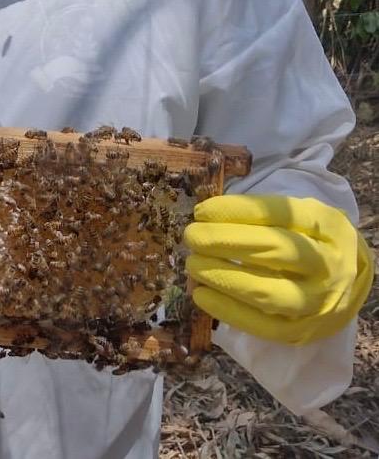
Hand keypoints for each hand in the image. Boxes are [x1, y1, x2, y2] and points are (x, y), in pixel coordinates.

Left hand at [184, 194, 374, 344]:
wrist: (350, 279)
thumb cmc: (311, 239)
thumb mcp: (298, 214)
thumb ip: (260, 213)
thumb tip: (207, 216)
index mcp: (326, 226)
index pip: (281, 214)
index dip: (237, 211)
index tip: (202, 211)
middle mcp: (328, 264)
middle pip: (275, 251)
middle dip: (225, 242)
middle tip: (192, 236)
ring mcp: (319, 302)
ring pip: (268, 293)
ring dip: (223, 278)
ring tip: (193, 264)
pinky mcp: (305, 331)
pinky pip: (264, 327)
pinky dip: (229, 311)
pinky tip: (201, 295)